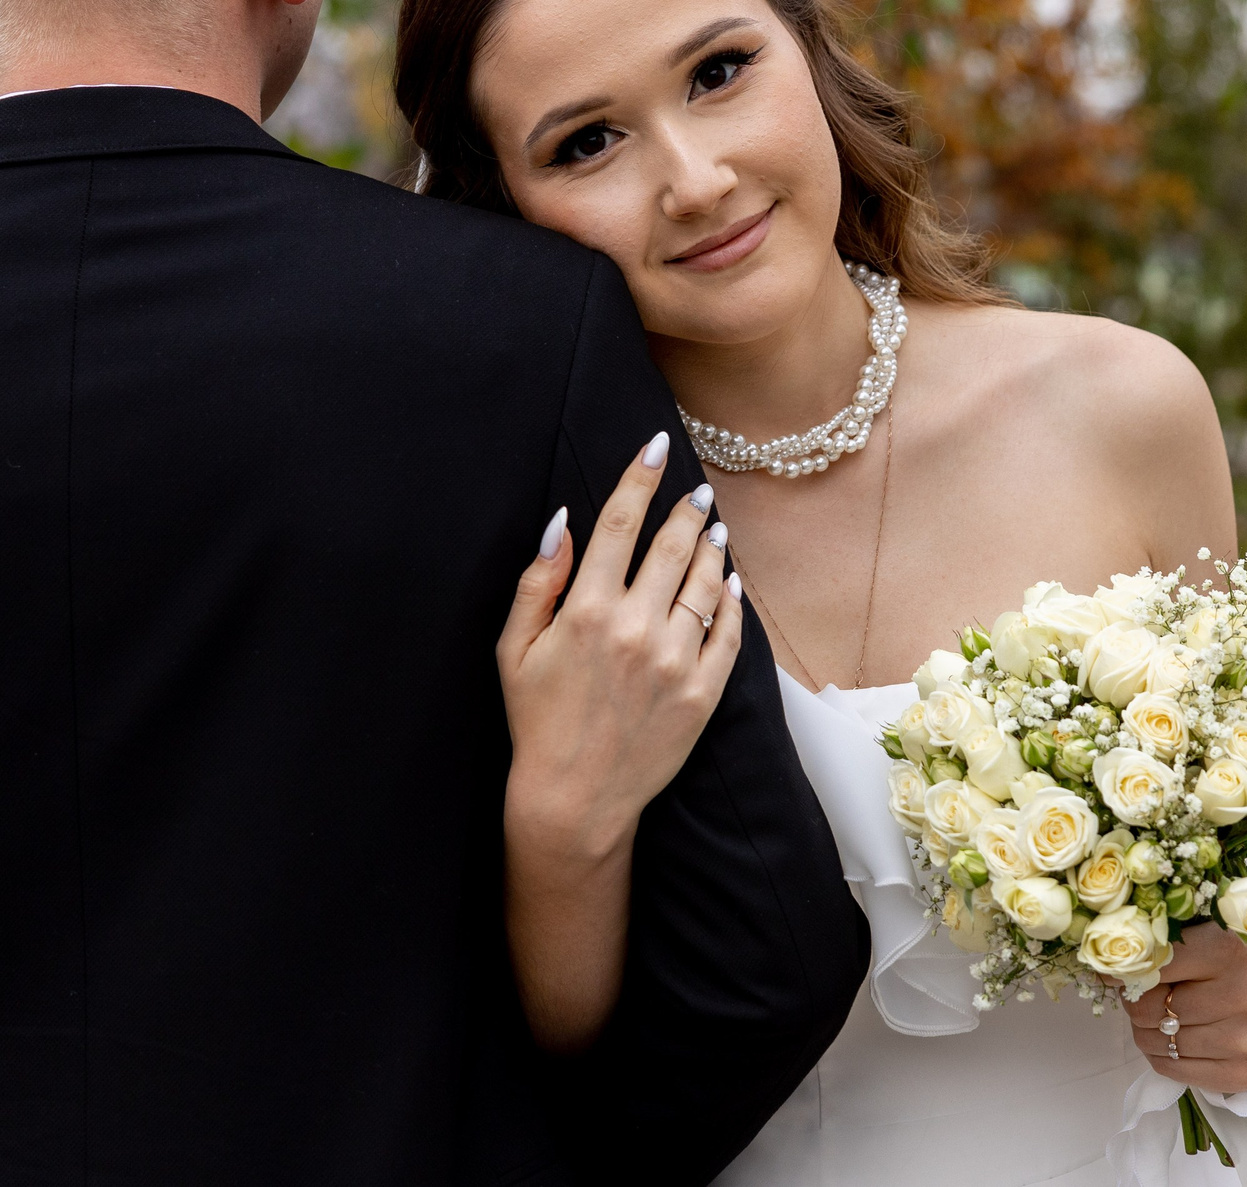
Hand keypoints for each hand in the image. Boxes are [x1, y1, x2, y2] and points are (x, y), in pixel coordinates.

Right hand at [500, 431, 742, 852]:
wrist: (573, 799)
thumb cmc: (536, 720)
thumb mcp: (514, 648)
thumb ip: (539, 581)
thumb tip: (563, 521)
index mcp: (586, 611)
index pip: (619, 523)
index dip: (640, 477)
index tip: (656, 446)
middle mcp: (635, 629)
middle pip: (674, 545)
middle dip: (688, 507)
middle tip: (697, 490)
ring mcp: (675, 662)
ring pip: (707, 583)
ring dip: (713, 548)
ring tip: (714, 530)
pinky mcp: (702, 695)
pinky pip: (729, 634)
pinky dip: (733, 601)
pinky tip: (731, 582)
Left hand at [1121, 921, 1246, 1091]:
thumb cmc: (1227, 952)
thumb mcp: (1196, 929)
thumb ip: (1152, 942)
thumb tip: (1100, 964)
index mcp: (1231, 949)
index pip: (1147, 965)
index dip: (1125, 966)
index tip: (1119, 965)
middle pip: (1148, 1009)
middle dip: (1136, 1000)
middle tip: (1147, 991)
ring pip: (1157, 1042)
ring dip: (1146, 1029)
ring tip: (1162, 1012)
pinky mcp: (1245, 1075)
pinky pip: (1173, 1070)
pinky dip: (1161, 1054)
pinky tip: (1174, 1036)